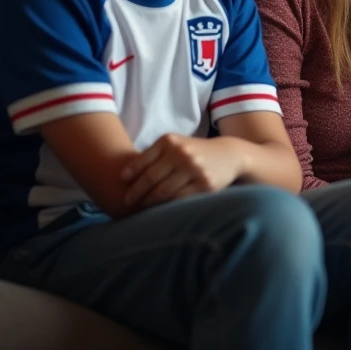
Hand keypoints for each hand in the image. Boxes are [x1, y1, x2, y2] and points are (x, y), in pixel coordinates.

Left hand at [120, 134, 240, 208]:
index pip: (142, 161)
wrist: (229, 154)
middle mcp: (181, 153)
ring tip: (142, 207)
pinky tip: (161, 209)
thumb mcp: (175, 145)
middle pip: (150, 179)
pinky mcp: (205, 184)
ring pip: (163, 192)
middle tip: (127, 201)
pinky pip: (179, 199)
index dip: (130, 175)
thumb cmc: (193, 152)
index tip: (121, 183)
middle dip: (135, 193)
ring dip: (149, 202)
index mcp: (170, 141)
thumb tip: (124, 176)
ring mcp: (194, 169)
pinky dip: (167, 206)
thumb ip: (153, 155)